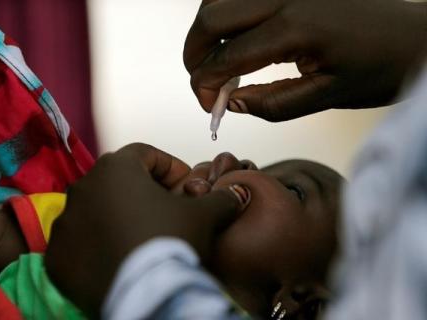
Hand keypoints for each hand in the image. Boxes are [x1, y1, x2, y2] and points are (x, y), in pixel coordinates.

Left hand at [44, 143, 244, 315]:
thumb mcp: (204, 215)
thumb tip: (238, 192)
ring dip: (120, 217)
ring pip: (97, 210)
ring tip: (144, 237)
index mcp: (116, 168)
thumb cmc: (171, 242)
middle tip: (168, 212)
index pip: (146, 154)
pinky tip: (120, 258)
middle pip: (120, 181)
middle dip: (145, 192)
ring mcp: (65, 222)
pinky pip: (80, 243)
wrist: (145, 294)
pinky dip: (98, 245)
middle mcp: (83, 188)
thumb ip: (221, 197)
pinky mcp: (57, 256)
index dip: (172, 167)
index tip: (187, 186)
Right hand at [184, 0, 426, 120]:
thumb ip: (272, 104)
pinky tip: (234, 35)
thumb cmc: (378, 69)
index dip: (204, 84)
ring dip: (207, 30)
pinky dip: (226, 11)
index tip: (208, 105)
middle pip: (211, 18)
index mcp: (294, 28)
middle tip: (201, 83)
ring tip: (215, 60)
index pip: (226, 57)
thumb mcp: (326, 97)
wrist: (413, 37)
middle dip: (194, 55)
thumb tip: (231, 103)